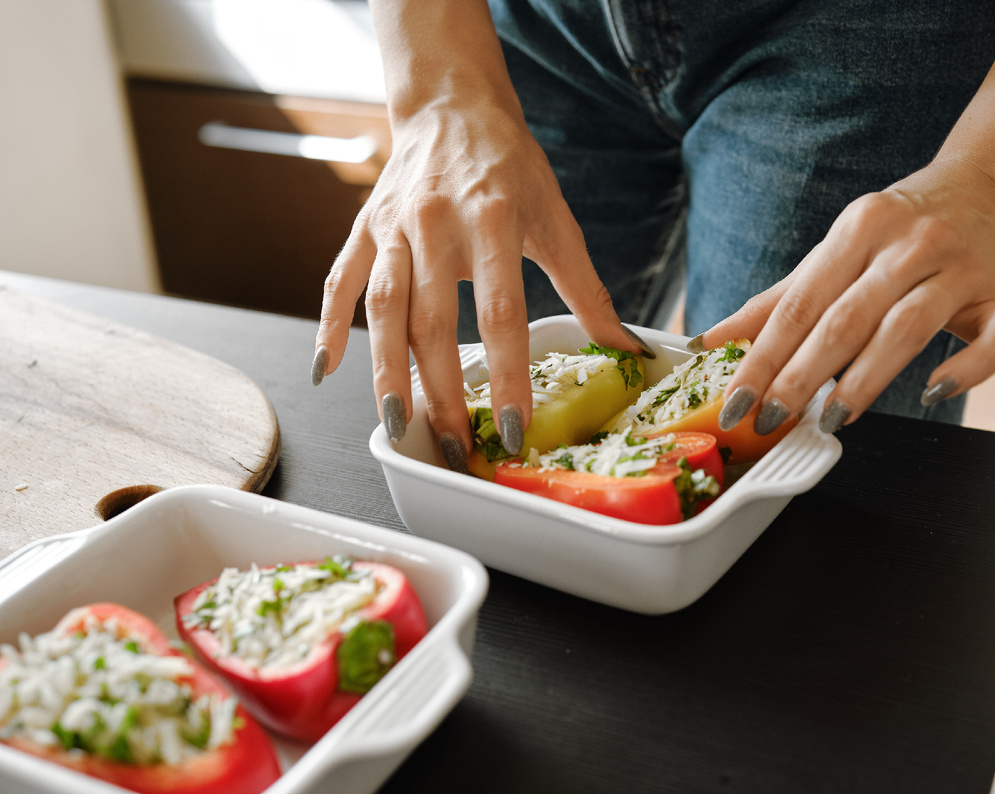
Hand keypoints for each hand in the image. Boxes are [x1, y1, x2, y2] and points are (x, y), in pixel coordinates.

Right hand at [311, 84, 636, 468]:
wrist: (454, 105)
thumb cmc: (512, 167)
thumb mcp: (557, 220)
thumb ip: (587, 291)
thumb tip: (629, 349)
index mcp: (492, 221)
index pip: (500, 316)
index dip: (507, 377)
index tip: (514, 429)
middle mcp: (435, 224)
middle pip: (432, 323)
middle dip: (444, 393)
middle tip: (457, 447)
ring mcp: (393, 226)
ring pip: (382, 311)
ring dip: (386, 373)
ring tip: (398, 425)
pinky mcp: (364, 227)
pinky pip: (340, 282)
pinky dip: (329, 326)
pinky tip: (325, 372)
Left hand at [697, 157, 994, 434]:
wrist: (994, 182)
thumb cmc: (902, 227)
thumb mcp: (836, 250)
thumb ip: (778, 300)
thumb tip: (711, 342)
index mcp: (860, 227)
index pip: (800, 303)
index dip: (762, 356)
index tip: (736, 400)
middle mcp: (910, 243)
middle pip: (846, 318)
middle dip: (801, 375)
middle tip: (770, 418)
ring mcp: (961, 268)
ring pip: (908, 329)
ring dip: (865, 379)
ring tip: (830, 418)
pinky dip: (970, 369)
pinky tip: (933, 392)